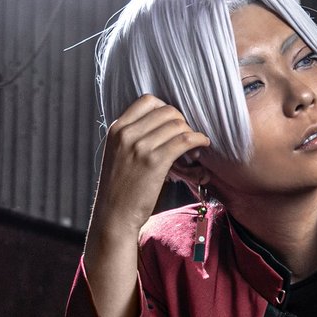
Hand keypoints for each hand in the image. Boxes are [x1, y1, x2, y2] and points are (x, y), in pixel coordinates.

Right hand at [91, 94, 209, 239]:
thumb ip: (133, 137)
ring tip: (195, 149)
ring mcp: (140, 147)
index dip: (167, 109)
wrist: (114, 215)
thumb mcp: (119, 154)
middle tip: (187, 138)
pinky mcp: (155, 162)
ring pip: (178, 124)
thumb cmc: (121, 188)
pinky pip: (184, 140)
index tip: (174, 124)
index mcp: (117, 129)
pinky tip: (202, 145)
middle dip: (183, 122)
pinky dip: (198, 140)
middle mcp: (126, 134)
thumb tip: (162, 124)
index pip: (148, 101)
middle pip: (167, 111)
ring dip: (192, 134)